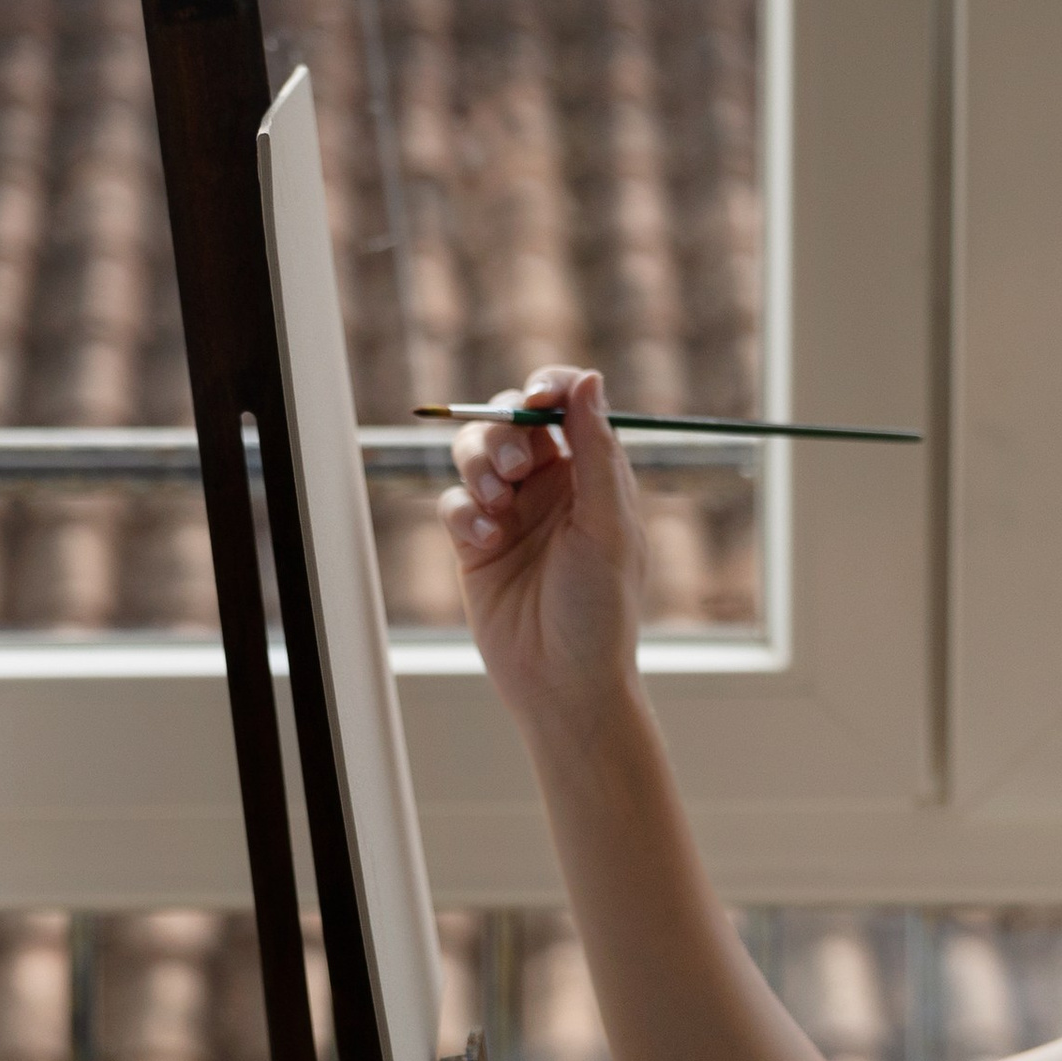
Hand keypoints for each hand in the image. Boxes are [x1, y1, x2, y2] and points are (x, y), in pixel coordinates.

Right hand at [440, 367, 646, 725]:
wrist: (562, 682)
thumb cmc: (600, 609)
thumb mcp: (607, 525)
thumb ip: (597, 451)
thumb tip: (591, 378)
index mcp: (593, 474)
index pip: (567, 405)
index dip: (548, 389)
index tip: (536, 400)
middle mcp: (551, 486)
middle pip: (510, 419)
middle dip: (504, 431)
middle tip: (518, 470)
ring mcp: (510, 511)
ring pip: (475, 451)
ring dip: (479, 465)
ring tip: (497, 506)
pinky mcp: (474, 542)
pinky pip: (454, 501)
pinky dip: (463, 511)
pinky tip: (484, 541)